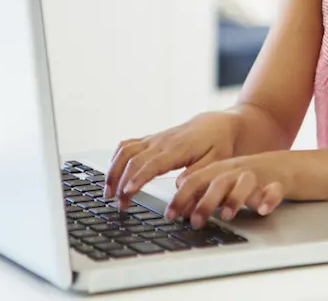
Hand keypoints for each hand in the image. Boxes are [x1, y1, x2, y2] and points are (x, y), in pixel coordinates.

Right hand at [103, 111, 240, 205]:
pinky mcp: (150, 139)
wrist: (218, 124)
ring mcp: (154, 139)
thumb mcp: (217, 160)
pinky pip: (127, 145)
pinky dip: (115, 159)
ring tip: (108, 192)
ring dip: (113, 171)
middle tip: (118, 204)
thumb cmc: (219, 144)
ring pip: (125, 151)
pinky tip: (112, 174)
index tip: (127, 193)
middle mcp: (162, 142)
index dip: (138, 178)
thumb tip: (178, 186)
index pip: (153, 163)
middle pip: (133, 159)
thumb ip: (198, 173)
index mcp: (178, 149)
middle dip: (121, 182)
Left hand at [166, 152, 290, 227]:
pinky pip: (274, 190)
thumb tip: (180, 211)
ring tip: (227, 216)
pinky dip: (268, 199)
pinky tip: (262, 210)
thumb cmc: (250, 177)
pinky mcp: (278, 183)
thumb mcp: (224, 182)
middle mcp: (237, 171)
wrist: (287, 166)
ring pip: (244, 183)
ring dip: (234, 198)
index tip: (171, 216)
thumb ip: (204, 193)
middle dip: (205, 202)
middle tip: (195, 222)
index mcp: (221, 169)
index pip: (196, 180)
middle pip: (218, 182)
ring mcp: (258, 176)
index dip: (182, 197)